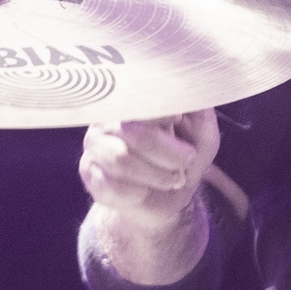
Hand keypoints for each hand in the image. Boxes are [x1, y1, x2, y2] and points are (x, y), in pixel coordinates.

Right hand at [80, 110, 219, 236]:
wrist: (165, 198)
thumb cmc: (181, 157)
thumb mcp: (201, 134)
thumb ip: (199, 111)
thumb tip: (195, 91)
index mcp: (133, 102)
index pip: (139, 99)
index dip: (161, 110)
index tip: (179, 119)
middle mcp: (106, 120)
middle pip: (132, 131)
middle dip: (167, 151)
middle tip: (188, 160)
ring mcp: (94, 147)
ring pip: (121, 159)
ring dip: (156, 174)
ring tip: (173, 179)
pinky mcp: (89, 175)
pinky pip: (111, 185)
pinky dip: (137, 192)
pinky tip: (146, 191)